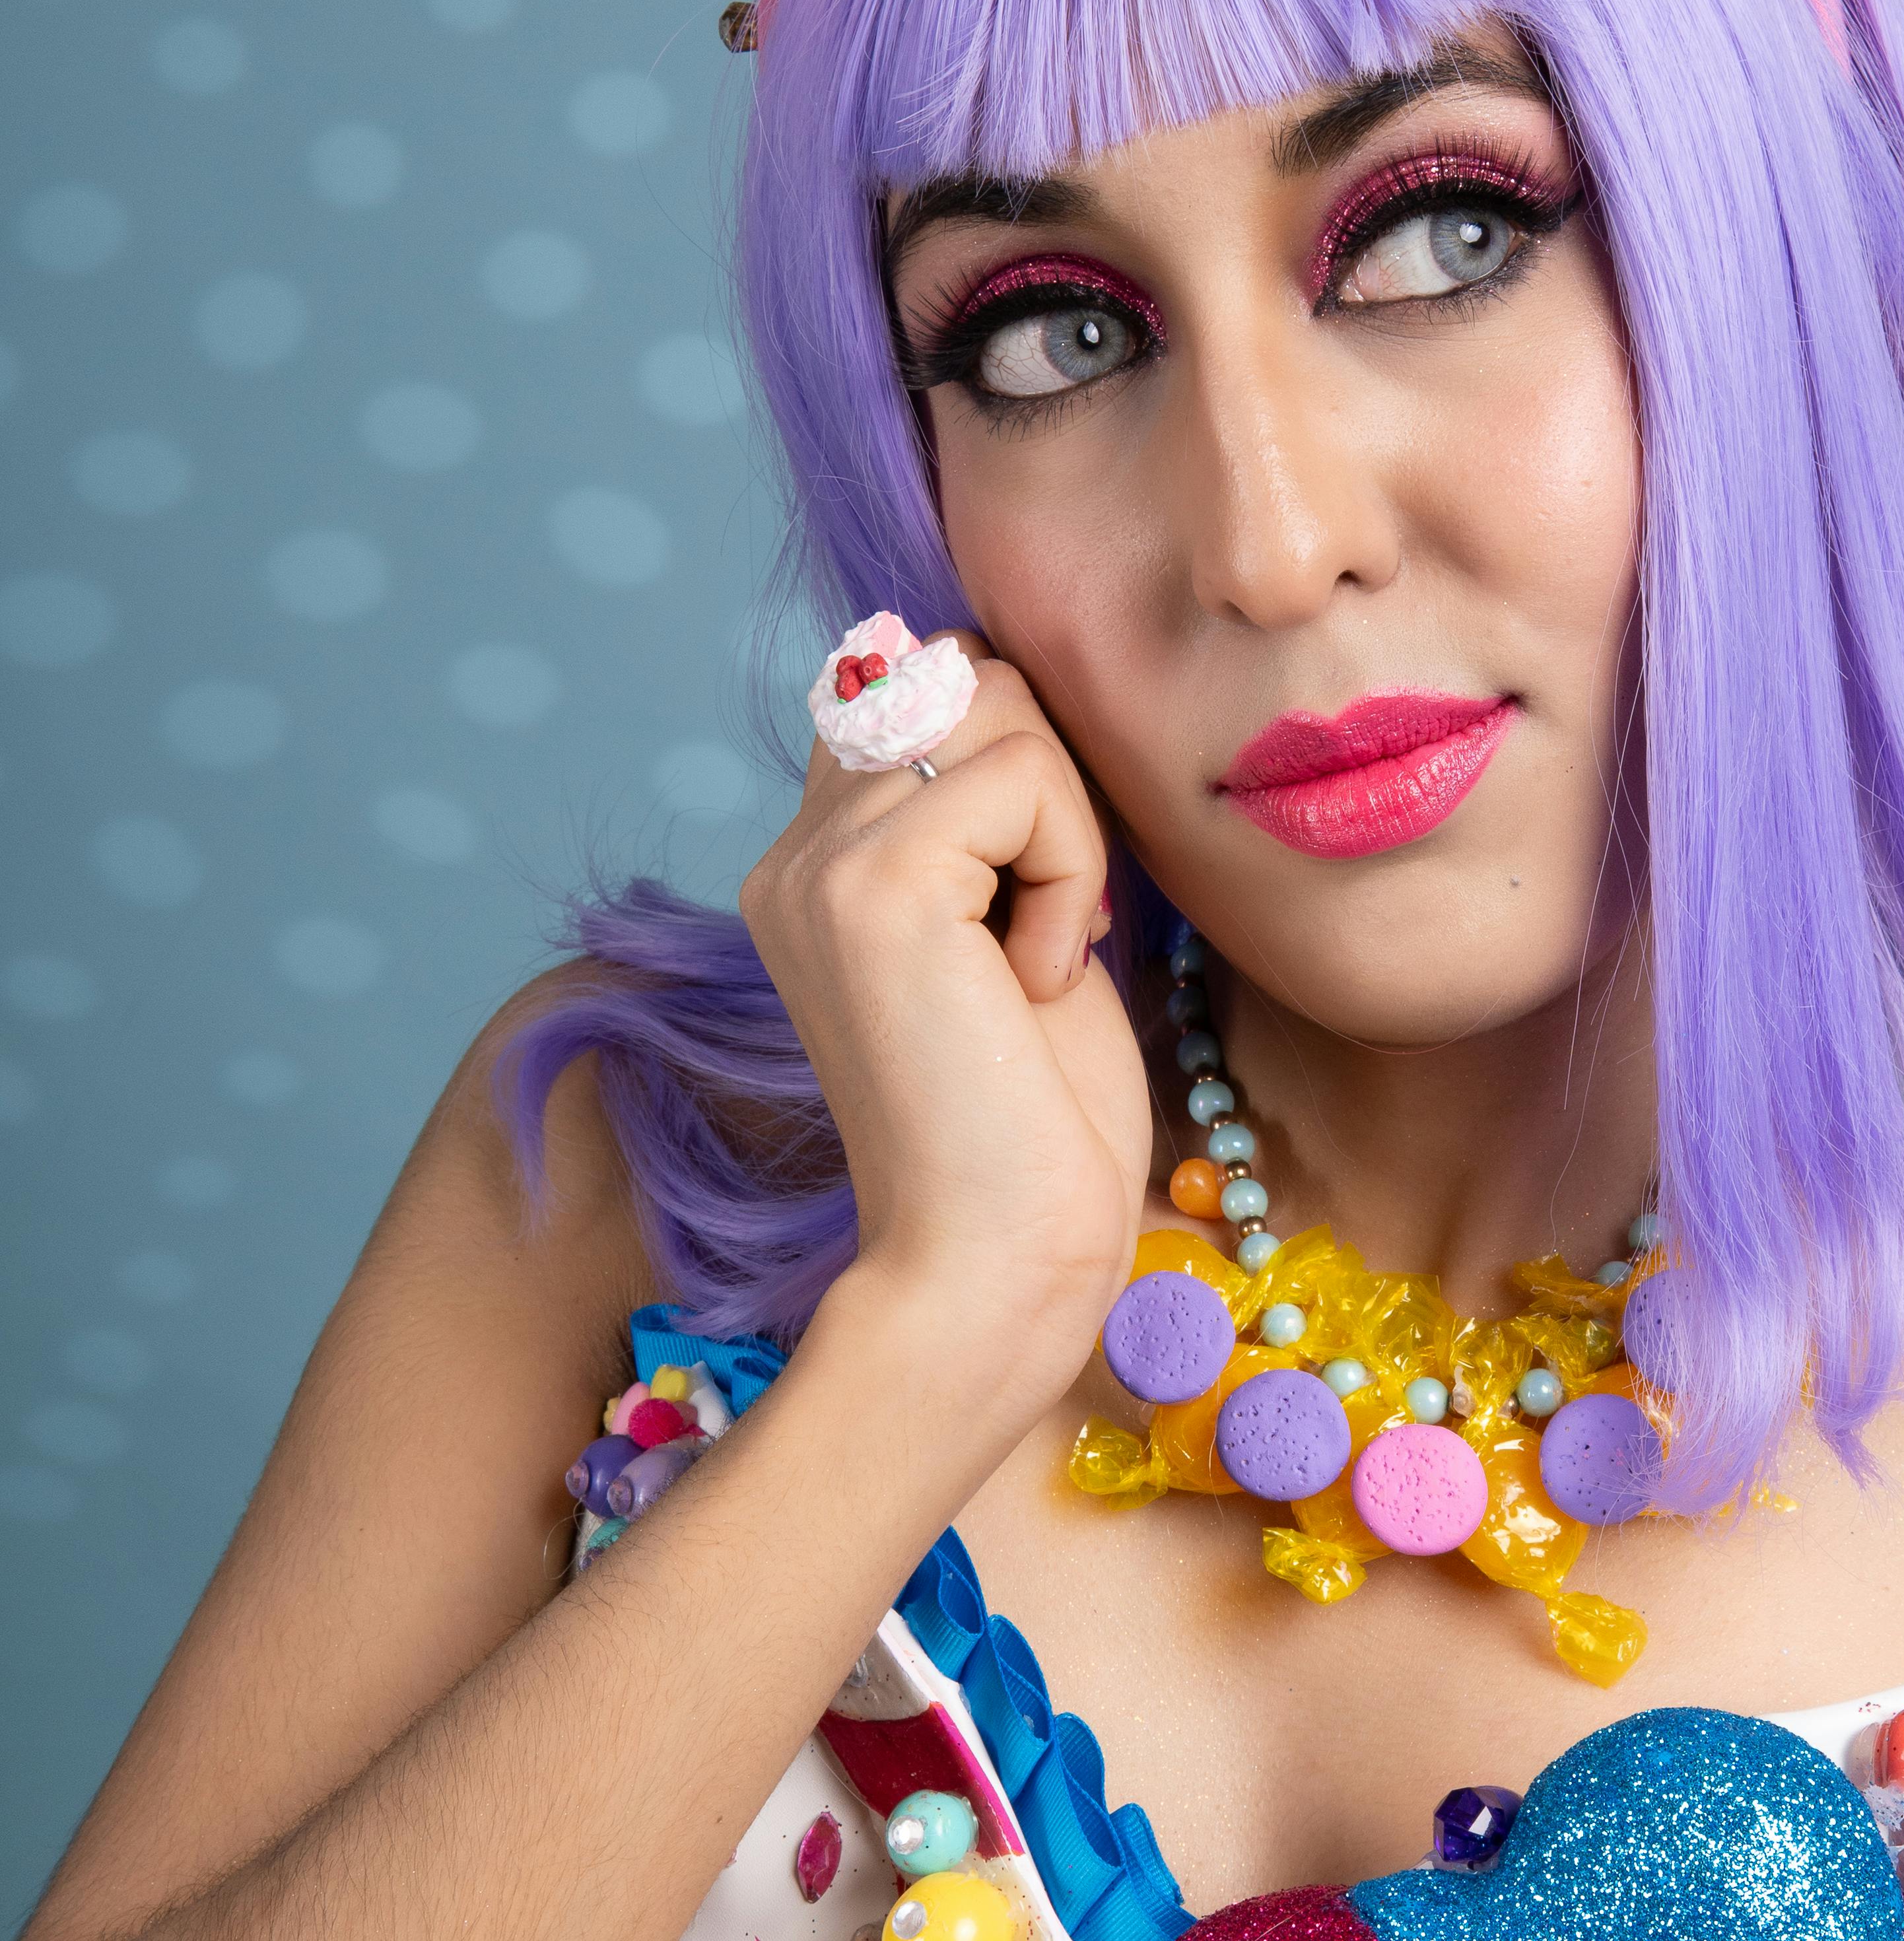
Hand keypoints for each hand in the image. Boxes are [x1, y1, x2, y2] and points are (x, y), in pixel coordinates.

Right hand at [739, 645, 1151, 1421]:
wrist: (1000, 1265)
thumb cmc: (1035, 1128)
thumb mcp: (1020, 931)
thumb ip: (998, 817)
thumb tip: (1014, 690)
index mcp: (820, 868)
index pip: (929, 692)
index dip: (1024, 769)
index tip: (1039, 912)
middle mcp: (796, 855)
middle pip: (965, 675)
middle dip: (1052, 786)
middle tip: (1048, 936)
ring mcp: (819, 865)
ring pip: (996, 706)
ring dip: (1065, 829)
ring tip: (1038, 959)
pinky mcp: (872, 886)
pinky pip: (1023, 776)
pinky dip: (1070, 871)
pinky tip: (1036, 980)